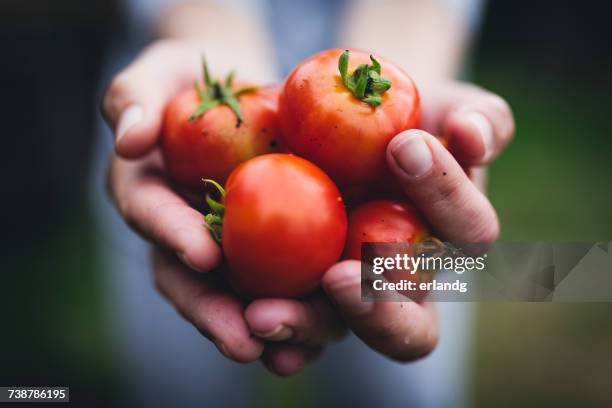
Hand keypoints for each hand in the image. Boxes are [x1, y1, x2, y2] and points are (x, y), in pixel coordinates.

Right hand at [102, 40, 289, 371]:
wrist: (240, 89)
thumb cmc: (193, 79)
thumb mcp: (159, 73)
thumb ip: (134, 98)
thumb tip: (130, 138)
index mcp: (150, 195)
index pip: (152, 218)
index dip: (172, 237)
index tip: (203, 254)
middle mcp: (184, 233)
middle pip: (191, 283)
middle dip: (216, 314)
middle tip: (244, 340)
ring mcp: (227, 247)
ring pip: (239, 297)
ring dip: (267, 329)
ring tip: (294, 351)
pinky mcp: (271, 250)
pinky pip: (285, 285)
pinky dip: (306, 311)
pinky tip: (332, 330)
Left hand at [247, 80, 513, 368]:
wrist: (354, 123)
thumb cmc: (414, 118)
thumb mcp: (454, 108)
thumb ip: (484, 120)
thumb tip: (472, 134)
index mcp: (454, 240)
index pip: (468, 232)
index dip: (444, 195)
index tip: (403, 145)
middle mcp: (407, 283)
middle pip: (409, 327)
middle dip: (378, 313)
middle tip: (339, 278)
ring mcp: (352, 291)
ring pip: (338, 330)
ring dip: (304, 327)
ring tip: (263, 315)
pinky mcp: (301, 286)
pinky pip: (287, 319)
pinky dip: (268, 329)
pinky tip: (241, 318)